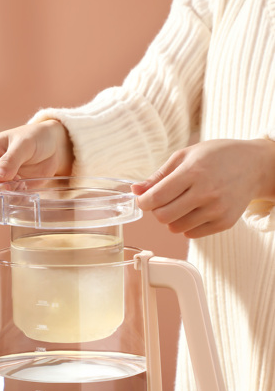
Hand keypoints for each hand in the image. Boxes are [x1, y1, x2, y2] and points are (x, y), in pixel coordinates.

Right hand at [0, 120, 73, 216]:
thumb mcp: (24, 144)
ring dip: (2, 202)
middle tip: (16, 183)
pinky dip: (9, 207)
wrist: (53, 147)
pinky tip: (23, 194)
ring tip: (21, 187)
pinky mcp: (7, 193)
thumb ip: (10, 160)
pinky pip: (0, 208)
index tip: (1, 185)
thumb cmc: (36, 138)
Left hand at [132, 139, 274, 237]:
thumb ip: (159, 176)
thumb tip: (135, 190)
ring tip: (183, 203)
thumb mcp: (186, 156)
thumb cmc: (217, 157)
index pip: (156, 197)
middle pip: (163, 217)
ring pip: (175, 228)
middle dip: (157, 211)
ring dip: (172, 219)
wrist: (254, 166)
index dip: (143, 202)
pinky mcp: (224, 223)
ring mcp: (217, 210)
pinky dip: (187, 225)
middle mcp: (206, 192)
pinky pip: (191, 234)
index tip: (143, 200)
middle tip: (163, 202)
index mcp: (193, 172)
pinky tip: (196, 210)